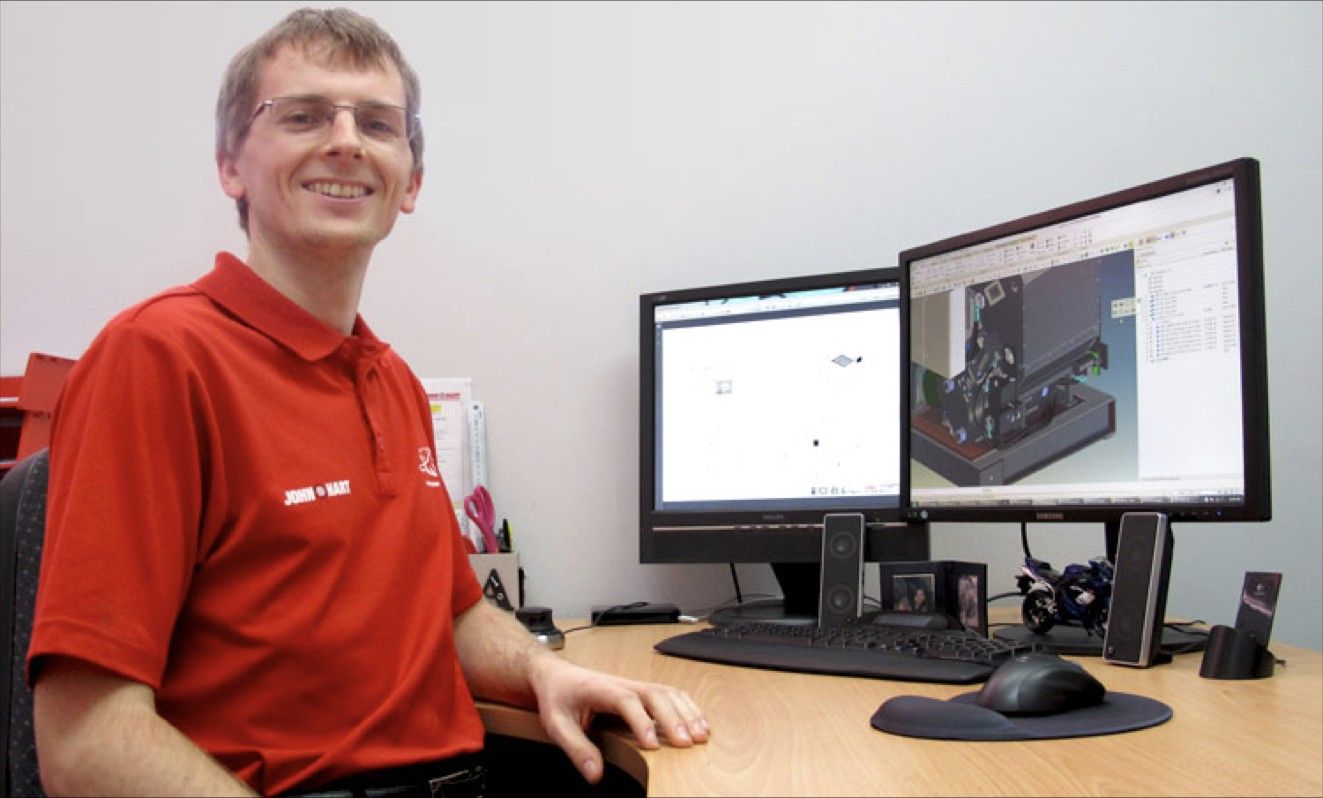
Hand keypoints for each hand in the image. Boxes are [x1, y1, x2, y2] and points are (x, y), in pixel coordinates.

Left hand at [525, 654, 708, 783]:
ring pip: (668, 693)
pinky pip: (671, 695)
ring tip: (701, 735)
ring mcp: (636, 686)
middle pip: (656, 695)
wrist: (557, 676)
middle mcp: (624, 685)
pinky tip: (699, 723)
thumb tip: (595, 775)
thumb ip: (576, 749)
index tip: (652, 744)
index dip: (641, 722)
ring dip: (687, 712)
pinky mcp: (643, 691)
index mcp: (602, 690)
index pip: (627, 702)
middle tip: (687, 743)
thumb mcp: (557, 725)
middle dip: (674, 718)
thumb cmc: (559, 697)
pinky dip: (688, 707)